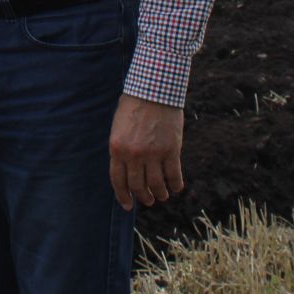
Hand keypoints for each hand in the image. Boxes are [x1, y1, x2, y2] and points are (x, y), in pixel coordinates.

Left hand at [108, 94, 183, 209]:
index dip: (123, 196)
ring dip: (159, 194)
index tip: (128, 205)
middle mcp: (134, 155)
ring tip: (162, 195)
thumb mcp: (118, 127)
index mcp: (117, 148)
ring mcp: (153, 154)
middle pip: (138, 186)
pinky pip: (174, 175)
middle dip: (143, 197)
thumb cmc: (134, 104)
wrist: (154, 89)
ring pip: (156, 184)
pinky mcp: (171, 150)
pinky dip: (175, 185)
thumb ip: (121, 148)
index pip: (118, 181)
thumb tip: (127, 169)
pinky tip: (176, 187)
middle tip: (148, 200)